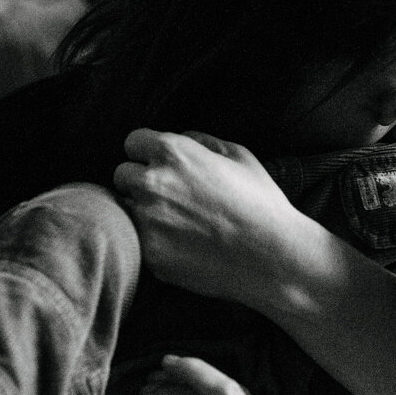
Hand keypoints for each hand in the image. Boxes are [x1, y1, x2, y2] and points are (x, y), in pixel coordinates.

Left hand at [114, 128, 303, 307]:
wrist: (273, 257)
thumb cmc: (261, 204)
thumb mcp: (239, 156)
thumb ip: (201, 141)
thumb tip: (179, 137)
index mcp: (173, 153)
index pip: (133, 142)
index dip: (148, 153)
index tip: (160, 165)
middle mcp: (152, 183)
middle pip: (122, 175)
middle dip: (140, 182)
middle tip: (168, 197)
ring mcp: (147, 221)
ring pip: (125, 209)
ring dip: (142, 212)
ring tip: (176, 223)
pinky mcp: (150, 254)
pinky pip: (138, 241)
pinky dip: (153, 241)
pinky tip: (181, 245)